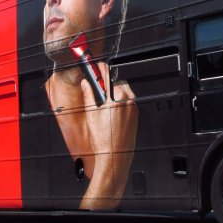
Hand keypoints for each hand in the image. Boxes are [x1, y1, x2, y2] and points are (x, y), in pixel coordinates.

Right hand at [79, 61, 137, 208]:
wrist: (115, 157)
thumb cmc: (103, 141)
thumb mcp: (91, 115)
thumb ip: (89, 96)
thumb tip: (87, 84)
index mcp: (115, 99)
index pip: (107, 75)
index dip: (100, 68)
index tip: (96, 65)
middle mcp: (127, 101)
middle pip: (115, 83)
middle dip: (106, 85)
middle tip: (96, 92)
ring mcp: (133, 107)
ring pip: (122, 92)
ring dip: (113, 94)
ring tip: (103, 107)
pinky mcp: (136, 114)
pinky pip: (128, 101)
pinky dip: (119, 102)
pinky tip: (111, 114)